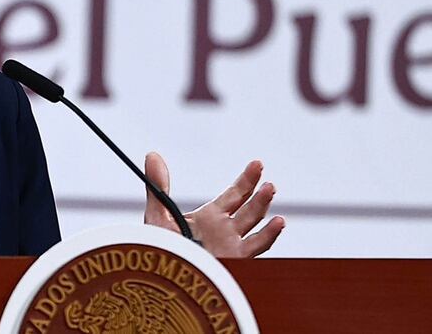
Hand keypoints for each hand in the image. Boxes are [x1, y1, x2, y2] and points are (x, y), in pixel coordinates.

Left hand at [143, 151, 284, 257]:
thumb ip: (158, 186)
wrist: (160, 276)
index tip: (257, 164)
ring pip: (253, 223)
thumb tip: (152, 155)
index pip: (235, 195)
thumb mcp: (158, 213)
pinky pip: (256, 247)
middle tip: (263, 173)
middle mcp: (225, 231)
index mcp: (211, 218)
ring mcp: (231, 245)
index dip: (246, 180)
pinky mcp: (233, 260)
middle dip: (256, 190)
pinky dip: (268, 235)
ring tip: (270, 188)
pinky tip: (278, 222)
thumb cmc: (159, 249)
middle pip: (248, 206)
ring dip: (262, 205)